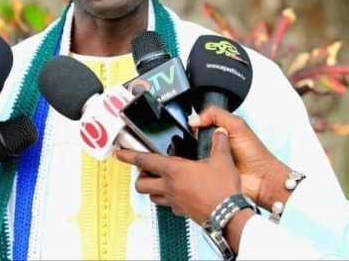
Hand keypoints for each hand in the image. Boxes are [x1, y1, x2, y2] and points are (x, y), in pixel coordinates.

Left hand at [115, 129, 240, 223]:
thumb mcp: (222, 160)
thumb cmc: (223, 191)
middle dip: (140, 176)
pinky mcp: (182, 211)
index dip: (129, 155)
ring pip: (152, 196)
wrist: (229, 216)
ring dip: (152, 188)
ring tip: (160, 181)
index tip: (119, 153)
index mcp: (175, 171)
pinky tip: (177, 194)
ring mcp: (174, 201)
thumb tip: (219, 132)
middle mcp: (170, 187)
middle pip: (141, 184)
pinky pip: (169, 206)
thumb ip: (219, 143)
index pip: (145, 160)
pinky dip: (168, 200)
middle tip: (145, 169)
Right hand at [188, 106, 289, 207]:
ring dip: (190, 154)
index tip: (192, 124)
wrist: (260, 180)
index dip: (195, 123)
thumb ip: (216, 115)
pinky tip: (196, 165)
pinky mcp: (203, 175)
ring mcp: (206, 161)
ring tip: (198, 155)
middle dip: (190, 139)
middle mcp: (210, 146)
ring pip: (187, 154)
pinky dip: (191, 167)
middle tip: (199, 141)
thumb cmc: (254, 154)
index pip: (197, 124)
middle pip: (190, 138)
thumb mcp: (237, 125)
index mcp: (217, 132)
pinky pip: (191, 169)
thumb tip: (193, 119)